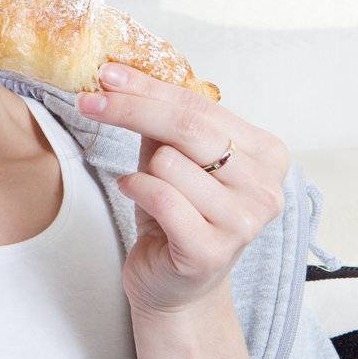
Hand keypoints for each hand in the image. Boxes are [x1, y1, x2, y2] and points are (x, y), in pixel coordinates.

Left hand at [76, 63, 289, 319]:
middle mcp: (265, 187)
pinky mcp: (212, 251)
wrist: (176, 285)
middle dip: (131, 109)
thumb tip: (119, 74)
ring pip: (169, 162)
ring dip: (143, 169)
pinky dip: (136, 189)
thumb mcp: (170, 155)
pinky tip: (135, 195)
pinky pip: (160, 197)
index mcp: (267, 153)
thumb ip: (159, 117)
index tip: (107, 74)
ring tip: (147, 188)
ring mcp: (244, 222)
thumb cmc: (176, 214)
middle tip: (90, 102)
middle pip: (188, 127)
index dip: (149, 87)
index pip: (201, 105)